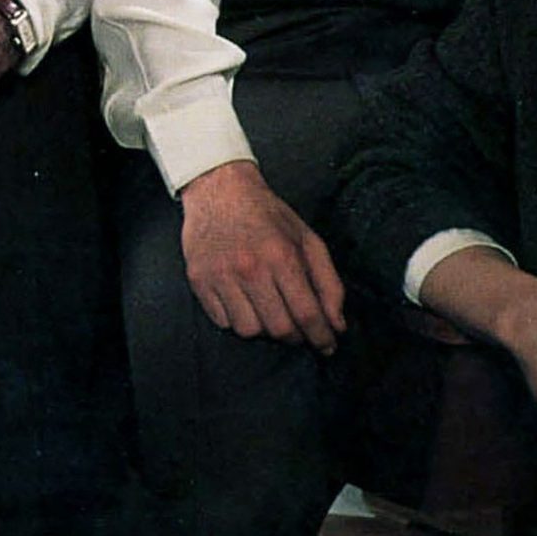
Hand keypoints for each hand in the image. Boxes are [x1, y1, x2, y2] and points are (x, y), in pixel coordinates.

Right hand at [178, 160, 347, 353]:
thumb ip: (328, 282)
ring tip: (267, 308)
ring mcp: (221, 276)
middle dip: (295, 336)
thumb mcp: (307, 239)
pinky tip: (243, 300)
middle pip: (279, 329)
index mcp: (282, 255)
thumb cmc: (268, 215)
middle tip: (298, 328)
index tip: (327, 346)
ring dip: (264, 328)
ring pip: (249, 331)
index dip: (321, 337)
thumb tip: (338, 325)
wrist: (218, 189)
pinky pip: (223, 322)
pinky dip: (237, 319)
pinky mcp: (199, 281)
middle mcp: (250, 268)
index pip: (307, 313)